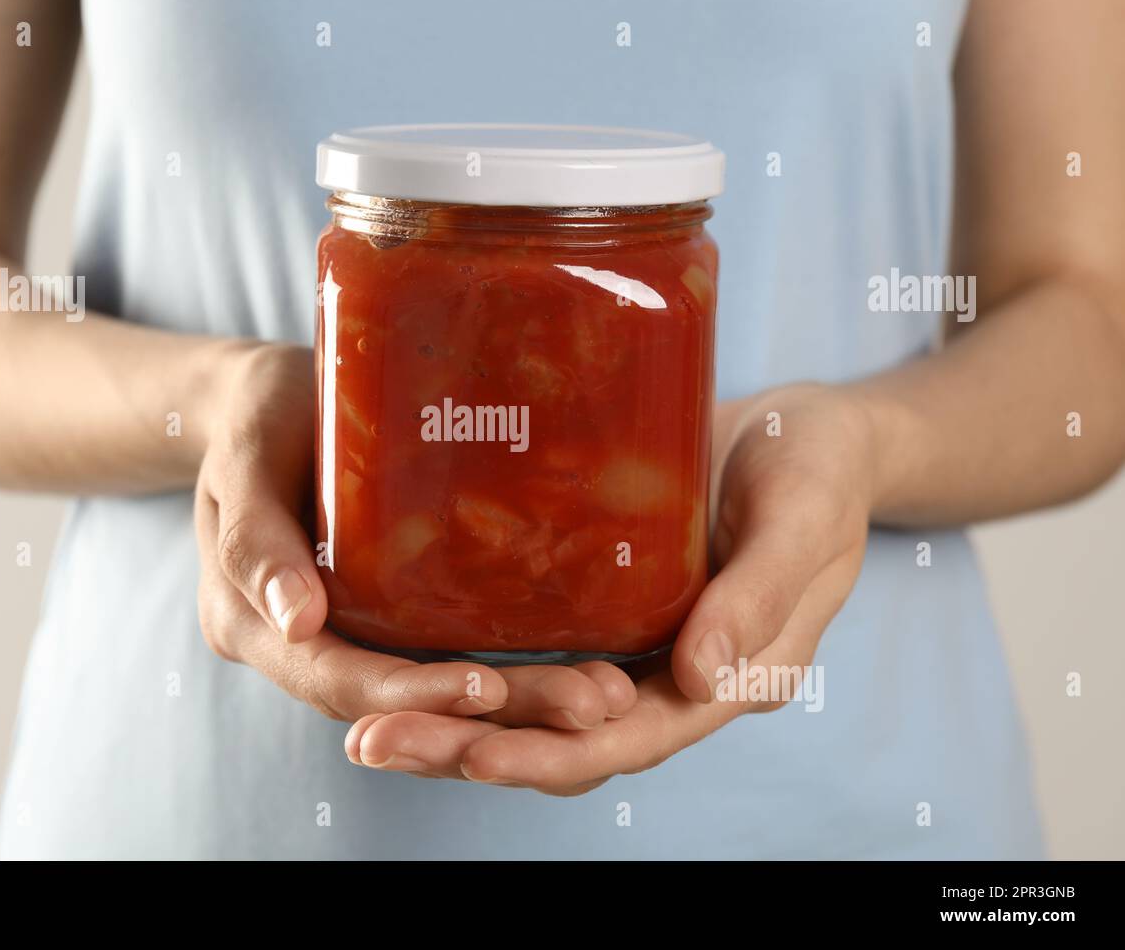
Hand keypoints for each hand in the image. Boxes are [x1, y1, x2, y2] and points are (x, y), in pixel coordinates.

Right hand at [194, 343, 635, 727]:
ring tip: (605, 694)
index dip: (412, 694)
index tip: (487, 689)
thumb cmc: (257, 416)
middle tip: (590, 703)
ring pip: (434, 685)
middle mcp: (304, 645)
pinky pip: (447, 650)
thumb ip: (256, 537)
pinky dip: (509, 663)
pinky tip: (582, 657)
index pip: (338, 681)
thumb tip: (296, 620)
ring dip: (519, 699)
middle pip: (401, 701)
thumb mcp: (245, 457)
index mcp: (252, 625)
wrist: (273, 399)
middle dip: (496, 712)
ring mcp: (350, 632)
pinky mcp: (392, 610)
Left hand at [345, 383, 873, 792]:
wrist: (801, 429)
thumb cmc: (817, 468)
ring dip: (458, 721)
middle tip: (375, 746)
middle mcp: (670, 679)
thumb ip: (761, 596)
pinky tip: (403, 660)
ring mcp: (632, 646)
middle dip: (472, 750)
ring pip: (538, 706)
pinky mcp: (601, 605)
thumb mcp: (803, 518)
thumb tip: (702, 679)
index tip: (471, 755)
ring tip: (368, 725)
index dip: (552, 754)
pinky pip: (534, 650)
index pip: (632, 740)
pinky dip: (474, 667)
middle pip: (567, 739)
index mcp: (730, 679)